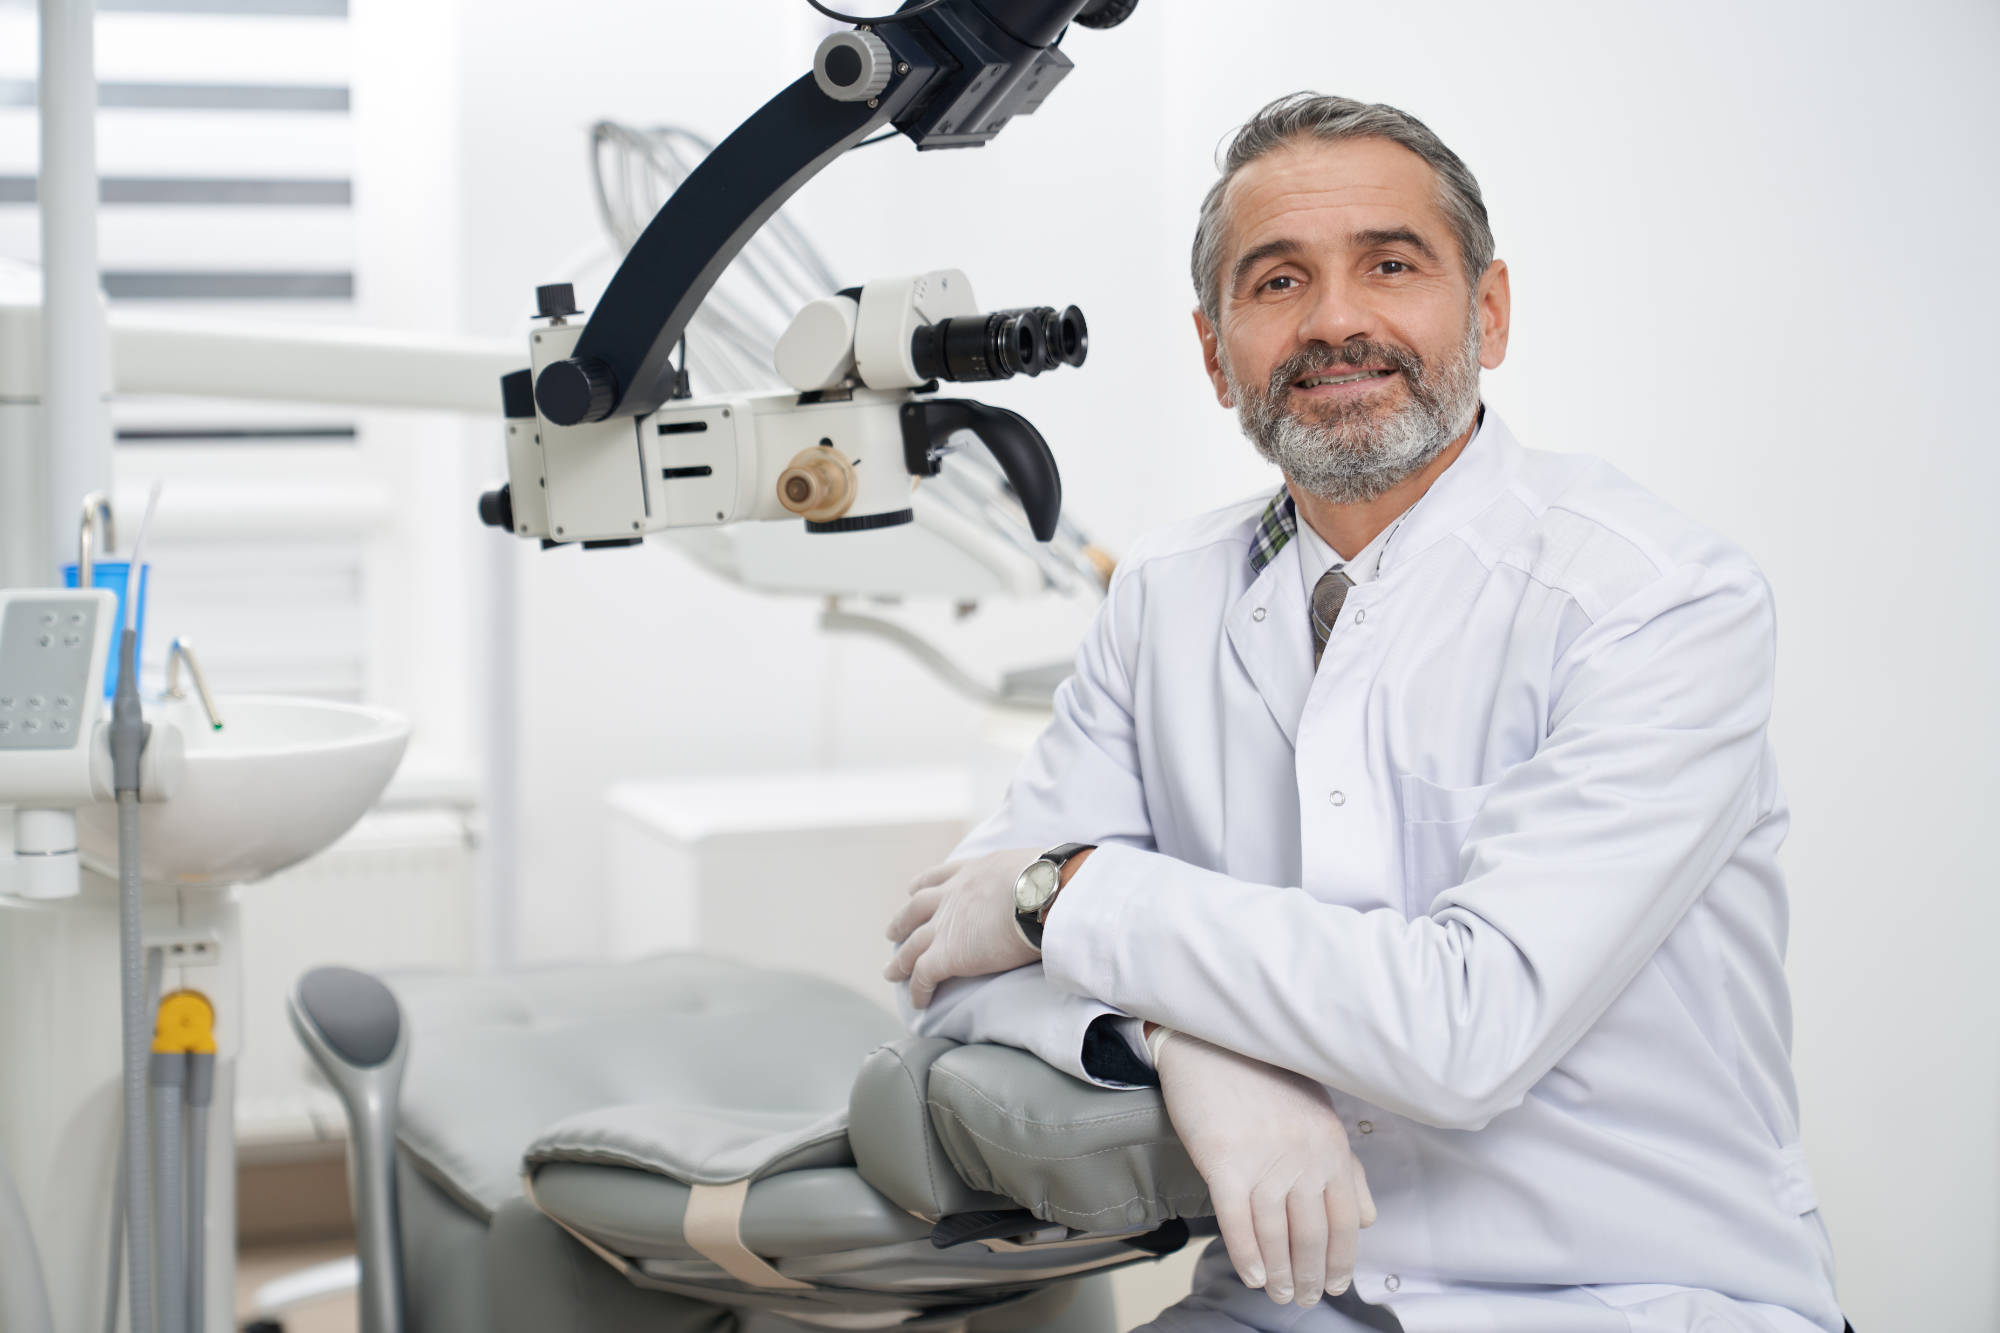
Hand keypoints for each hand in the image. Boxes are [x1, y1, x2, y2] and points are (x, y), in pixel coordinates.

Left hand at [883, 848, 1042, 1007]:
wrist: (1040, 893)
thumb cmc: (1048, 880)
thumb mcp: (1029, 867)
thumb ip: (1024, 878)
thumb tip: (1045, 887)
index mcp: (972, 872)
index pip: (939, 877)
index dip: (923, 886)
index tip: (912, 890)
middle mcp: (951, 896)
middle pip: (916, 911)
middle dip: (902, 922)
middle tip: (892, 932)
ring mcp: (945, 926)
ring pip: (912, 947)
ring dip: (900, 961)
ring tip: (891, 972)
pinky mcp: (946, 955)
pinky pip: (923, 976)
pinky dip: (918, 990)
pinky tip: (918, 1002)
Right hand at [1155, 1032, 1375, 1306]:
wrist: (1211, 1042)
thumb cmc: (1263, 1075)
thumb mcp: (1317, 1112)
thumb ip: (1344, 1166)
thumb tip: (1367, 1216)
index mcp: (1331, 1146)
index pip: (1347, 1220)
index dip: (1342, 1259)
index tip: (1337, 1283)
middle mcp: (1303, 1159)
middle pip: (1312, 1235)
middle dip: (1310, 1275)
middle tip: (1304, 1299)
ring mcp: (1263, 1163)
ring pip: (1277, 1235)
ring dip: (1280, 1273)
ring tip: (1277, 1293)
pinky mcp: (1224, 1164)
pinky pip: (1238, 1222)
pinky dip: (1247, 1255)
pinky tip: (1252, 1274)